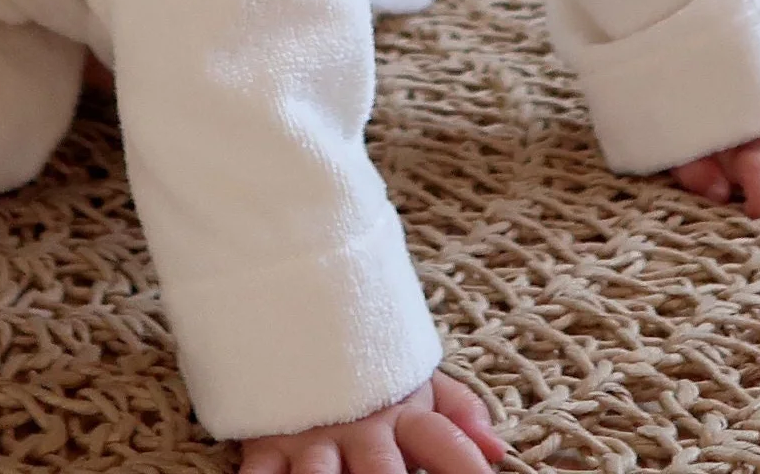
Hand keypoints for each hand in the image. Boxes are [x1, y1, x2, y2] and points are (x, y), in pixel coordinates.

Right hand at [237, 370, 506, 473]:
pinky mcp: (269, 435)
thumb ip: (458, 410)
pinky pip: (261, 470)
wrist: (300, 303)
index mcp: (403, 413)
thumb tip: (498, 449)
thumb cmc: (368, 359)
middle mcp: (361, 428)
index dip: (465, 466)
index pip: (445, 442)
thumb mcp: (414, 377)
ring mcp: (313, 434)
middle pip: (383, 473)